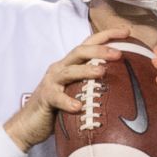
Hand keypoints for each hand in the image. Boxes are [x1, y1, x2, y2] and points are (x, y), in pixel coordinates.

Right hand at [4, 26, 129, 150]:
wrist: (29, 124)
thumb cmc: (57, 109)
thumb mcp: (77, 92)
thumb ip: (94, 86)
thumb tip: (125, 86)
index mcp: (70, 65)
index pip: (89, 44)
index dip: (107, 35)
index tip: (127, 31)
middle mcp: (60, 69)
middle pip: (80, 51)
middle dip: (100, 50)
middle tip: (119, 54)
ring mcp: (51, 82)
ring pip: (69, 71)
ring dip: (86, 70)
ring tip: (102, 72)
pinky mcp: (45, 98)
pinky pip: (57, 98)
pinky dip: (67, 101)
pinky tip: (78, 107)